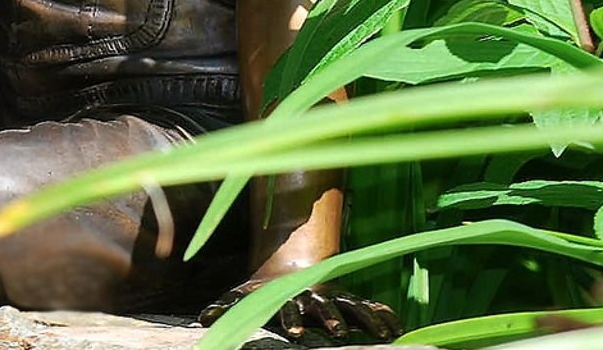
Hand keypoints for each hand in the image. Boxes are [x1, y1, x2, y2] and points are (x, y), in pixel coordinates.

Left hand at [199, 279, 401, 343]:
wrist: (290, 267)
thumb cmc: (264, 291)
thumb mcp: (243, 295)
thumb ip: (227, 306)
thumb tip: (203, 317)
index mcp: (288, 299)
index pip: (289, 310)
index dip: (291, 320)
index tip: (294, 333)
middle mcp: (313, 297)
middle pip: (323, 308)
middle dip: (330, 319)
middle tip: (338, 333)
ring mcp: (334, 297)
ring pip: (352, 307)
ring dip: (365, 319)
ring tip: (384, 335)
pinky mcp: (350, 300)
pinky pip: (371, 307)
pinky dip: (385, 314)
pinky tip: (400, 327)